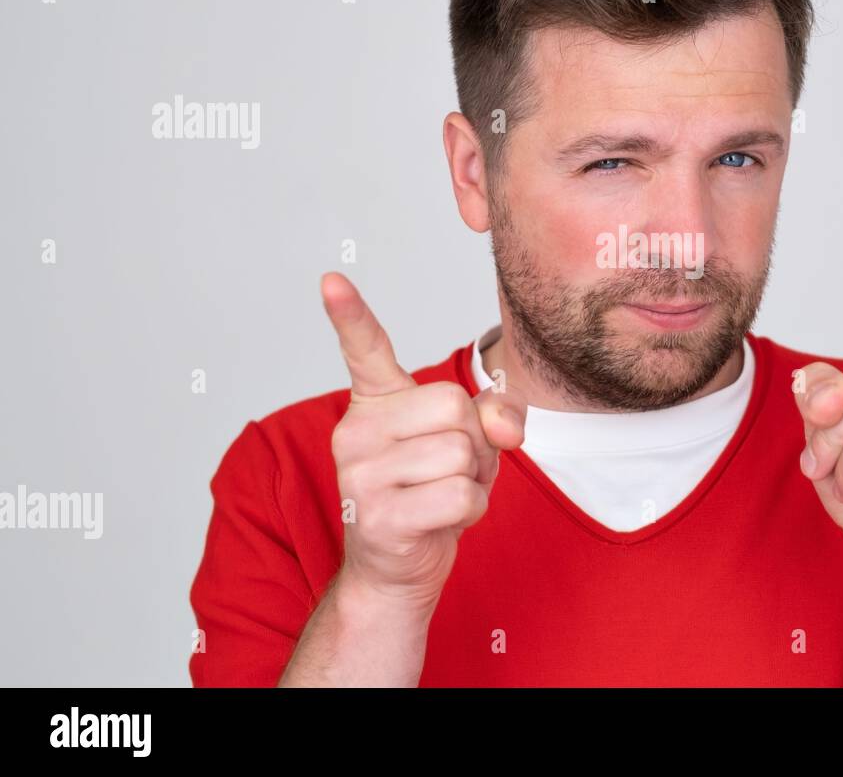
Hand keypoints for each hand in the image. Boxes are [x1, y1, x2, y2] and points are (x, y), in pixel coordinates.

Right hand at [321, 272, 525, 611]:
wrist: (397, 569)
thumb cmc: (432, 493)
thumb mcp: (470, 442)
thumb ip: (495, 414)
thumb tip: (505, 426)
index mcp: (374, 405)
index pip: (364, 351)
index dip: (350, 315)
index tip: (332, 279)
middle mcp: (356, 432)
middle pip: (455, 405)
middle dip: (475, 441)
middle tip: (451, 470)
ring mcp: (360, 476)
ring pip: (462, 453)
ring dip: (475, 480)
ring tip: (443, 496)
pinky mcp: (378, 516)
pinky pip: (460, 496)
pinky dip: (471, 511)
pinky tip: (442, 522)